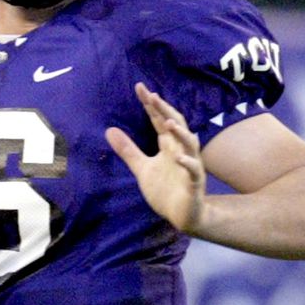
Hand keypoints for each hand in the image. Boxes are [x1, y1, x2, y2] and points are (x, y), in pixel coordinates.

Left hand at [105, 83, 205, 232]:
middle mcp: (181, 150)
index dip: (151, 105)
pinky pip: (193, 170)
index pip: (160, 120)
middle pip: (176, 124)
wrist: (183, 216)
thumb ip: (128, 150)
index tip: (140, 88)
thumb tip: (109, 130)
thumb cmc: (165, 190)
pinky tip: (178, 157)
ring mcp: (190, 165)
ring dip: (180, 133)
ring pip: (189, 144)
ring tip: (167, 123)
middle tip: (152, 96)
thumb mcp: (142, 168)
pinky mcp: (194, 182)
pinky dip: (187, 162)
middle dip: (165, 110)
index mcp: (168, 146)